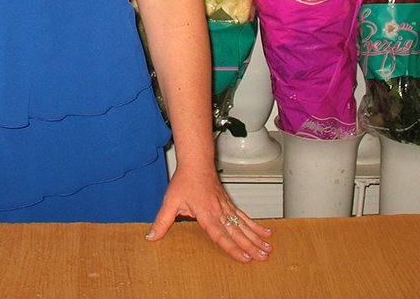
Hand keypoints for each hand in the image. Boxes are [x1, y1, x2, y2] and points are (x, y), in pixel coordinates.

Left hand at [145, 165, 272, 262]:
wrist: (196, 161)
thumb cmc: (184, 180)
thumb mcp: (170, 201)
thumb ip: (162, 221)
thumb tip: (151, 236)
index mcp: (206, 212)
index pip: (220, 234)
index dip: (232, 247)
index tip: (244, 257)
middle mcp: (219, 211)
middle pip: (237, 232)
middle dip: (251, 246)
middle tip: (263, 258)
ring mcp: (226, 207)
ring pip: (244, 225)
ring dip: (257, 238)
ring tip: (269, 249)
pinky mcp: (229, 204)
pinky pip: (245, 217)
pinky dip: (256, 226)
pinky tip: (266, 233)